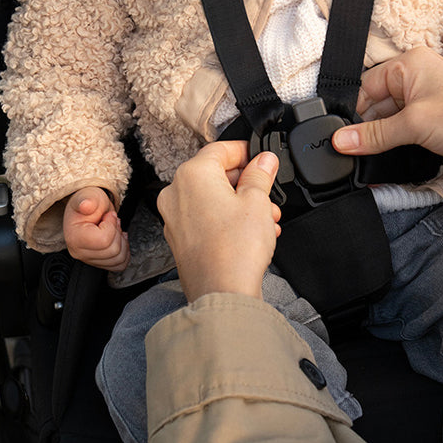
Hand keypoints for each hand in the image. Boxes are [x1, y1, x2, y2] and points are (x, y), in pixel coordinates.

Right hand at [63, 186, 129, 271]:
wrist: (90, 207)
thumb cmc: (89, 201)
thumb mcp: (89, 195)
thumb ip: (88, 200)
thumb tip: (85, 205)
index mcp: (75, 237)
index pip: (104, 240)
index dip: (111, 225)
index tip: (108, 215)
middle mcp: (79, 252)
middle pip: (113, 251)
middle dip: (118, 232)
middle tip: (112, 221)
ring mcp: (89, 259)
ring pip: (118, 260)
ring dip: (122, 241)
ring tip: (114, 228)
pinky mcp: (98, 262)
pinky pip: (119, 265)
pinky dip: (124, 252)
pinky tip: (118, 239)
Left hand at [158, 141, 281, 301]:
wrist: (222, 294)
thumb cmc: (235, 249)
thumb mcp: (257, 201)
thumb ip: (260, 174)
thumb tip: (264, 160)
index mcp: (192, 174)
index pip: (221, 149)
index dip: (246, 151)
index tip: (262, 158)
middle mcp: (176, 192)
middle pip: (215, 173)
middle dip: (246, 182)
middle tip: (268, 190)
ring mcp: (175, 217)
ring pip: (212, 197)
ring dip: (240, 202)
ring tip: (266, 216)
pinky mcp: (180, 239)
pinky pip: (205, 217)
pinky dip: (227, 218)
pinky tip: (251, 230)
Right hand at [332, 47, 442, 183]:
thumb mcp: (413, 124)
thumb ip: (374, 135)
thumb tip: (341, 140)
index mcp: (411, 65)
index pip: (368, 85)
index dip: (356, 111)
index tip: (345, 136)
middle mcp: (418, 79)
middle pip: (378, 104)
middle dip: (368, 129)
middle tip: (355, 152)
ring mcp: (428, 103)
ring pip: (391, 121)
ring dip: (382, 141)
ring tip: (369, 159)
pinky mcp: (435, 124)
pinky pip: (406, 134)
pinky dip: (396, 147)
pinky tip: (387, 161)